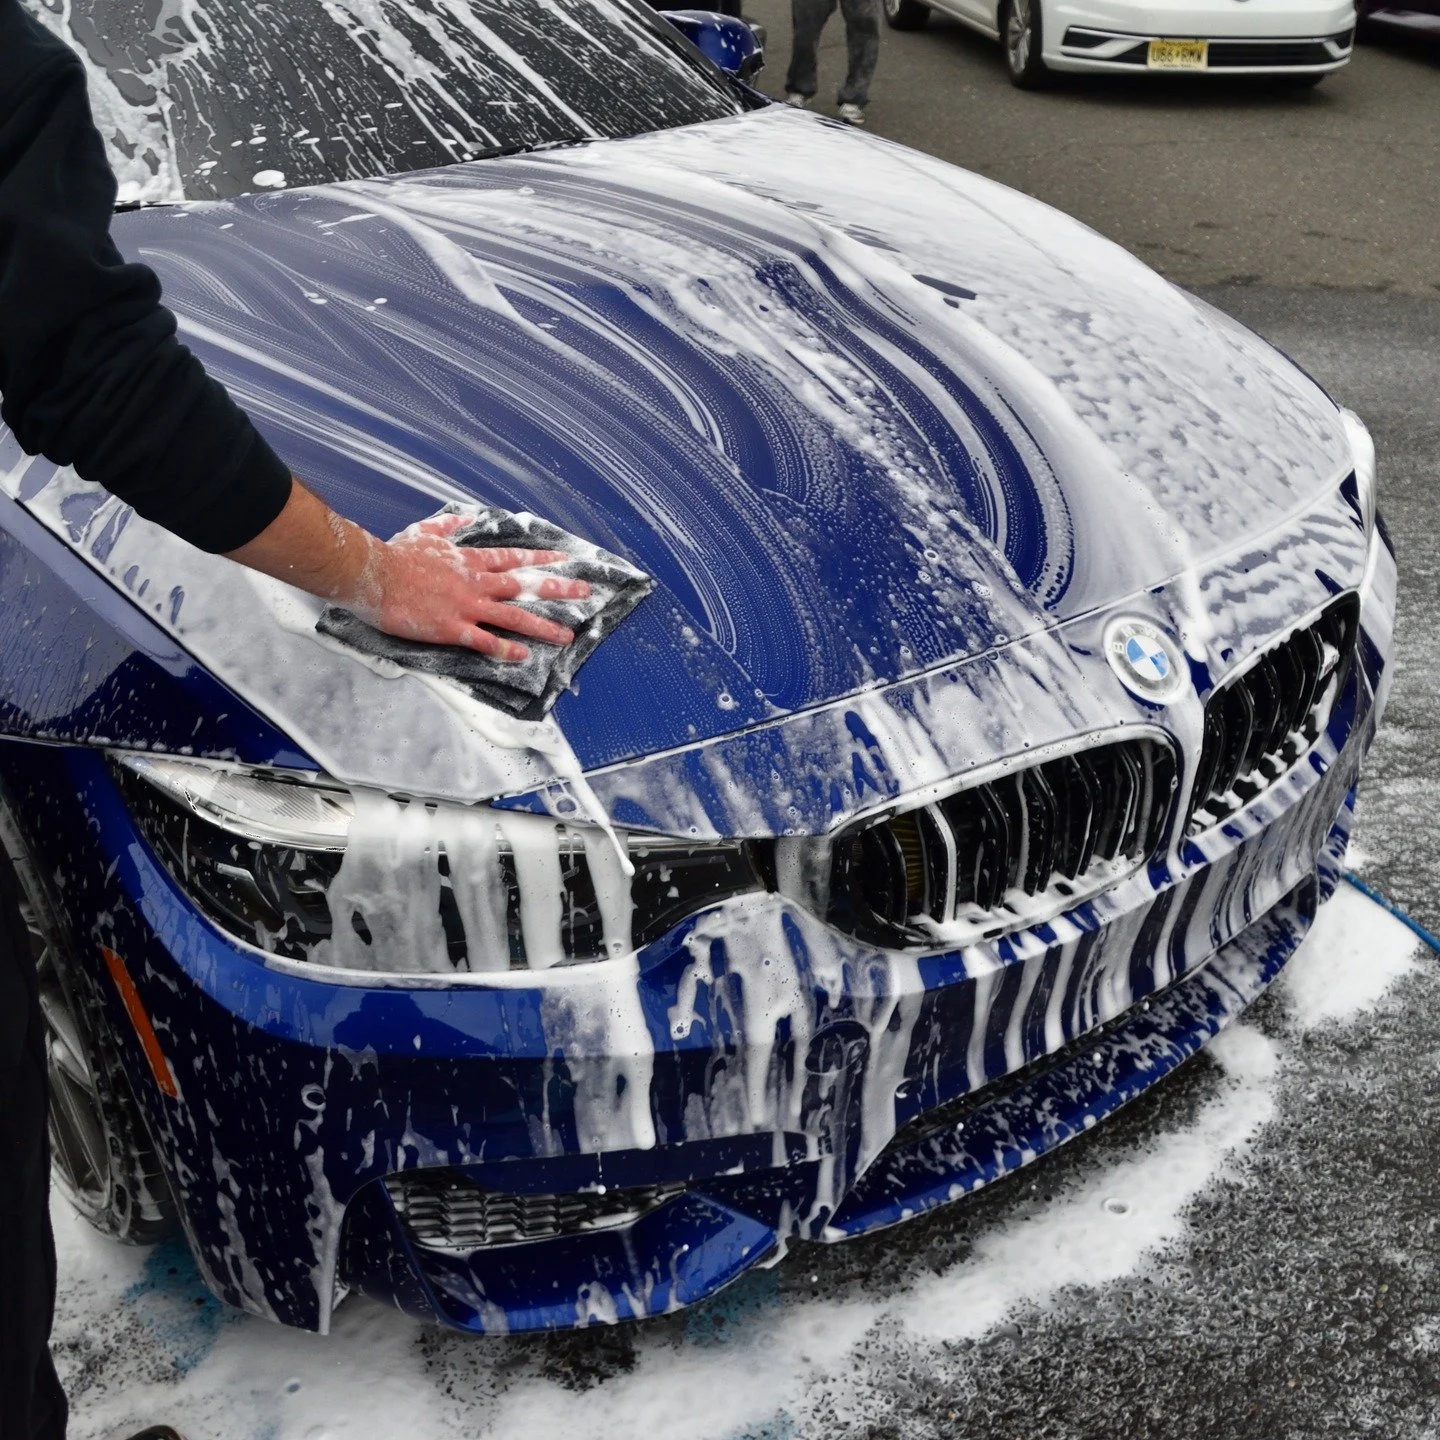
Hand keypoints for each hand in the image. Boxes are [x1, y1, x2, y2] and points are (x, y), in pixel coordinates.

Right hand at [351, 512, 590, 660]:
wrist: (373, 573)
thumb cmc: (396, 554)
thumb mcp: (426, 532)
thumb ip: (450, 525)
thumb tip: (468, 516)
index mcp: (469, 561)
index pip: (513, 558)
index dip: (541, 559)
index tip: (566, 559)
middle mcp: (475, 582)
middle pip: (524, 586)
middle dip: (557, 589)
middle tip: (585, 593)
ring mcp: (466, 606)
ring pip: (513, 616)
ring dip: (542, 626)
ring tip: (568, 635)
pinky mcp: (452, 628)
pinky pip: (485, 641)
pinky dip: (505, 649)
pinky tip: (524, 656)